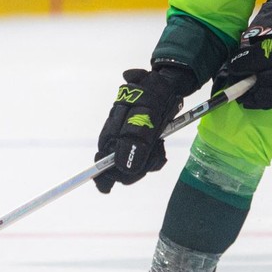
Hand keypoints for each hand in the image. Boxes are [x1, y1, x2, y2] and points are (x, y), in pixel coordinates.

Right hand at [94, 66, 193, 192]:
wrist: (169, 84)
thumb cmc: (155, 97)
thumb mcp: (146, 118)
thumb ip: (135, 143)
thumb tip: (125, 169)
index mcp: (111, 131)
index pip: (101, 161)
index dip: (105, 177)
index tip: (111, 187)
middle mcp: (117, 137)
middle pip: (119, 167)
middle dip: (138, 167)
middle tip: (154, 154)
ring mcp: (130, 139)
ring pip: (135, 165)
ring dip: (150, 160)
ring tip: (159, 146)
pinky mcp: (143, 141)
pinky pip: (146, 159)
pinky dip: (155, 156)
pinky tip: (160, 145)